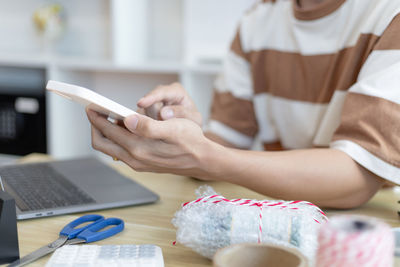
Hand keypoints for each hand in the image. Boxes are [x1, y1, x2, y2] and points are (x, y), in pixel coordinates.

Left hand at [86, 109, 214, 178]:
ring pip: (110, 148)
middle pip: (102, 143)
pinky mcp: (142, 164)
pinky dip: (117, 139)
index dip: (96, 118)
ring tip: (110, 117)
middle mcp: (134, 159)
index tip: (91, 106)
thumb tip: (127, 119)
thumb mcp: (172, 128)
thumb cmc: (190, 141)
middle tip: (96, 112)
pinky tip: (125, 128)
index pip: (108, 132)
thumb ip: (148, 126)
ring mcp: (137, 163)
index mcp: (139, 148)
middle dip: (96, 127)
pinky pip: (121, 152)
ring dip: (106, 133)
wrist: (202, 160)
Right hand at [137, 82, 201, 125]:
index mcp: (177, 91)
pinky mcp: (148, 111)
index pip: (161, 92)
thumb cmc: (193, 121)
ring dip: (150, 121)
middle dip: (151, 115)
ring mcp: (155, 102)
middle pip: (150, 101)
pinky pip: (142, 116)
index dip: (151, 97)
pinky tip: (153, 130)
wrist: (192, 128)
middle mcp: (164, 93)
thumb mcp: (194, 119)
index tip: (141, 103)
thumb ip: (182, 114)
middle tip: (157, 126)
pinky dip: (146, 124)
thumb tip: (163, 113)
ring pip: (144, 110)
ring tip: (161, 129)